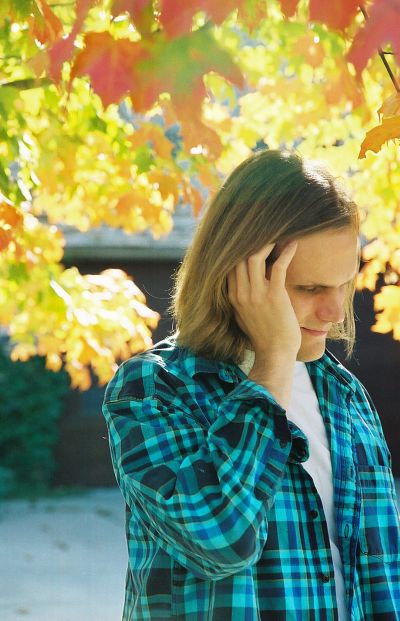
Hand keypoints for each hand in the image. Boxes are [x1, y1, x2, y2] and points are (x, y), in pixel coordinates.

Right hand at [227, 241, 300, 361]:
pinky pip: (279, 266)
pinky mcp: (275, 296)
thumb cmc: (263, 336)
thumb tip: (242, 284)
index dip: (238, 248)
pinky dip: (286, 252)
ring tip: (277, 235)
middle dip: (251, 240)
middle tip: (264, 230)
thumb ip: (241, 298)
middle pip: (240, 256)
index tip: (250, 237)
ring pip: (255, 257)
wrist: (275, 354)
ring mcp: (257, 294)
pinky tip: (293, 244)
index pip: (230, 264)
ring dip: (267, 242)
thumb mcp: (243, 316)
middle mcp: (242, 293)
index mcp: (233, 296)